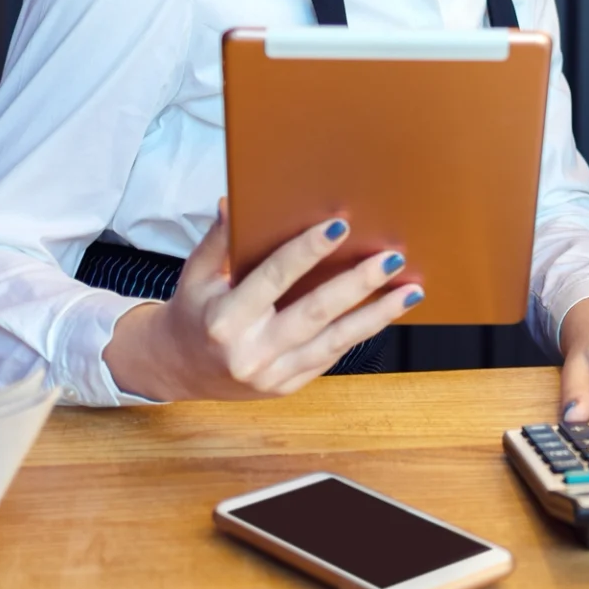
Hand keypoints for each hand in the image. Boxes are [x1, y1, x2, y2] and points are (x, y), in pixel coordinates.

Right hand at [103, 200, 420, 400]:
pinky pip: (331, 356)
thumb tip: (233, 201)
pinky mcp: (287, 387)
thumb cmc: (193, 311)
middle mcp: (249, 351)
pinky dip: (361, 332)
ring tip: (411, 291)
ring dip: (378, 314)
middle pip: (315, 312)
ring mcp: (271, 374)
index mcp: (224, 319)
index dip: (307, 251)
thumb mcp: (196, 274)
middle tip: (393, 258)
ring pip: (335, 341)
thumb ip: (218, 241)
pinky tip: (387, 311)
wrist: (176, 368)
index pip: (273, 278)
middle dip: (359, 283)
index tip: (340, 226)